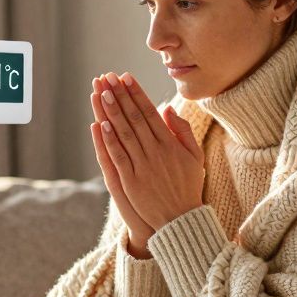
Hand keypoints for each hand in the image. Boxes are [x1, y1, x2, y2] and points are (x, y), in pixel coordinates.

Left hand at [91, 71, 204, 238]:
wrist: (181, 219)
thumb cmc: (188, 186)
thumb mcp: (195, 157)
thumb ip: (183, 131)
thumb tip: (168, 108)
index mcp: (171, 144)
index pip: (150, 112)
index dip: (137, 94)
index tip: (126, 77)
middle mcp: (156, 152)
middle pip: (135, 118)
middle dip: (121, 96)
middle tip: (108, 77)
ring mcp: (143, 166)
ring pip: (124, 133)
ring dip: (112, 111)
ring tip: (102, 91)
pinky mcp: (131, 181)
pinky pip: (118, 156)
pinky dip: (109, 139)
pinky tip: (101, 123)